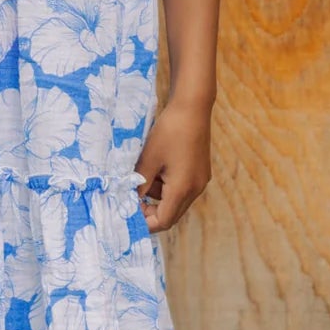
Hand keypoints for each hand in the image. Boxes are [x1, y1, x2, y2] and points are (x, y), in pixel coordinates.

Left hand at [134, 97, 212, 233]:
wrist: (192, 107)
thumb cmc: (169, 132)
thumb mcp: (148, 159)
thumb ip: (139, 183)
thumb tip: (130, 200)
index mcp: (183, 189)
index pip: (163, 221)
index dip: (145, 221)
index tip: (128, 210)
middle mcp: (195, 189)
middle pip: (171, 214)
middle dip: (150, 209)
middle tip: (132, 195)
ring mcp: (200, 181)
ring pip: (176, 201)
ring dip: (158, 194)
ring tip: (146, 171)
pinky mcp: (201, 172)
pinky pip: (182, 188)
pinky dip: (168, 184)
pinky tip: (159, 165)